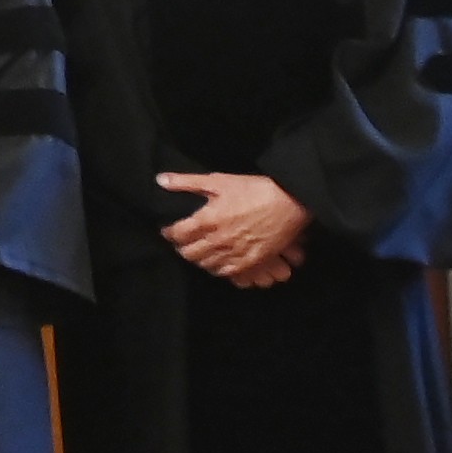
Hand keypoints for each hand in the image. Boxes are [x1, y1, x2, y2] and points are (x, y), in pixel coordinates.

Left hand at [157, 171, 309, 286]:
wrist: (290, 202)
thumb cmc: (255, 189)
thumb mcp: (219, 181)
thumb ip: (187, 182)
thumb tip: (161, 179)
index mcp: (206, 220)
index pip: (176, 234)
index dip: (169, 232)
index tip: (170, 230)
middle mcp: (218, 240)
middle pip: (189, 253)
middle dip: (182, 247)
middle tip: (184, 242)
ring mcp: (234, 253)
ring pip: (206, 265)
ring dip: (199, 259)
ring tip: (200, 250)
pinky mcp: (250, 261)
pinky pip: (226, 272)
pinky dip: (218, 268)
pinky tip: (218, 260)